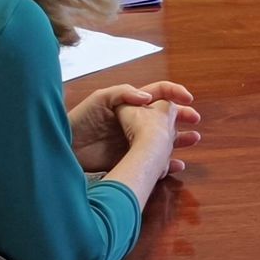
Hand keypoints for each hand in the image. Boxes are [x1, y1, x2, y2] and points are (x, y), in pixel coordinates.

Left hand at [69, 80, 194, 171]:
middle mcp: (136, 121)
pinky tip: (177, 165)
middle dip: (183, 116)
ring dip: (180, 138)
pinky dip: (167, 164)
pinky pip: (153, 161)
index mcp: (131, 103)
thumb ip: (123, 94)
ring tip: (194, 139)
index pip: (158, 93)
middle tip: (195, 120)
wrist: (63, 149)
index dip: (175, 93)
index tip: (188, 99)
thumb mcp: (99, 99)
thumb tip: (147, 98)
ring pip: (163, 139)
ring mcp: (134, 141)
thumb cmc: (79, 120)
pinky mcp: (130, 160)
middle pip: (166, 116)